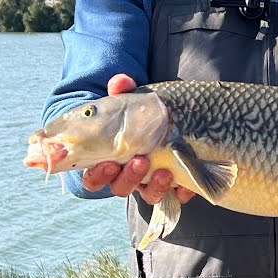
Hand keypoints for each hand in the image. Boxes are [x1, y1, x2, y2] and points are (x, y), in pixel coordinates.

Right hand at [80, 73, 196, 204]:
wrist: (174, 120)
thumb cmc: (140, 116)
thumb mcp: (132, 102)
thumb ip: (123, 92)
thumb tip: (120, 81)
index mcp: (109, 160)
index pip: (94, 178)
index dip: (98, 175)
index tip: (109, 163)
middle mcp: (127, 176)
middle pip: (120, 188)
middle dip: (128, 177)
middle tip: (139, 160)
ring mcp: (150, 183)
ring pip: (147, 195)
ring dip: (153, 186)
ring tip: (162, 170)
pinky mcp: (174, 187)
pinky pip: (177, 196)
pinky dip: (180, 191)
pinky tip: (184, 183)